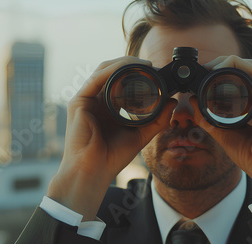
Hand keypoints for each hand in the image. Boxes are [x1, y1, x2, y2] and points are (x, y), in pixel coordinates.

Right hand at [47, 57, 175, 219]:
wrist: (93, 171)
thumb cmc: (112, 157)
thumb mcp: (141, 135)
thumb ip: (157, 120)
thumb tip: (172, 102)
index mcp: (107, 107)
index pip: (120, 82)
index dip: (137, 74)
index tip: (156, 73)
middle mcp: (95, 100)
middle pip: (111, 72)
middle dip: (131, 65)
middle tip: (152, 65)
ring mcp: (86, 100)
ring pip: (104, 70)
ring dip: (123, 63)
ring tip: (143, 64)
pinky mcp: (78, 102)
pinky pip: (96, 78)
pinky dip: (112, 70)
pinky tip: (127, 69)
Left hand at [191, 55, 251, 188]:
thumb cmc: (251, 155)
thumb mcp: (222, 133)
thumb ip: (208, 119)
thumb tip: (193, 102)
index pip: (237, 79)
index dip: (219, 73)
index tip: (202, 76)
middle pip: (242, 69)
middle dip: (221, 64)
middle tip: (204, 70)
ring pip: (247, 66)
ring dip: (227, 62)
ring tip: (210, 68)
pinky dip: (238, 65)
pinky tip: (223, 68)